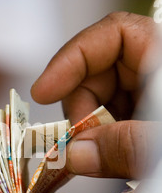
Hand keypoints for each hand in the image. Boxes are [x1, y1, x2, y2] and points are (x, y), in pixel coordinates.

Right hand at [31, 12, 159, 178]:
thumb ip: (126, 147)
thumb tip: (74, 156)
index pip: (112, 33)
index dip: (71, 58)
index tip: (42, 93)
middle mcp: (154, 71)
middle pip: (99, 73)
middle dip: (80, 110)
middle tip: (78, 146)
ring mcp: (151, 96)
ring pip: (103, 102)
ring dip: (91, 131)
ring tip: (102, 158)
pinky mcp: (147, 119)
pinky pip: (114, 123)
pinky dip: (104, 142)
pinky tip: (111, 159)